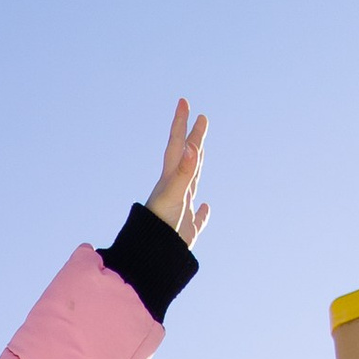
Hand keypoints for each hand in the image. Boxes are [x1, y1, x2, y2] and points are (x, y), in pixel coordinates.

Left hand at [145, 98, 208, 248]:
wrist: (153, 257)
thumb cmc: (160, 226)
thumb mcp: (173, 195)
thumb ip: (183, 172)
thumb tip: (192, 148)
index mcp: (171, 180)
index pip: (177, 145)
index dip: (181, 124)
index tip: (183, 102)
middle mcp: (175, 191)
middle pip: (187, 158)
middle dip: (194, 137)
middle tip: (201, 118)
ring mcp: (182, 209)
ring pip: (191, 181)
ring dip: (197, 165)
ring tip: (201, 152)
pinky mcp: (187, 230)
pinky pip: (198, 218)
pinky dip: (203, 212)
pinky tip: (205, 208)